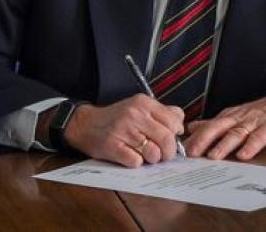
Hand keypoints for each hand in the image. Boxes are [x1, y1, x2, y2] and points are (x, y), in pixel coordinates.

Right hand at [62, 94, 184, 166]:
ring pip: (154, 154)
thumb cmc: (116, 119)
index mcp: (142, 103)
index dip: (174, 135)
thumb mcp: (138, 107)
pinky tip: (127, 154)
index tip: (166, 138)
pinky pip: (137, 162)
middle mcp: (133, 114)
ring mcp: (123, 130)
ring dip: (150, 159)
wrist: (85, 124)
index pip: (174, 123)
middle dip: (167, 153)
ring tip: (141, 153)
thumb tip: (181, 120)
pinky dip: (135, 162)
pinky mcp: (113, 146)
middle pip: (167, 140)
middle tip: (159, 153)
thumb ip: (162, 112)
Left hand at [186, 90, 265, 160]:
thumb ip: (216, 124)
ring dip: (223, 145)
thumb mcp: (238, 116)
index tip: (181, 148)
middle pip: (217, 127)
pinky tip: (244, 155)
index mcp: (230, 116)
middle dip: (203, 140)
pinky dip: (251, 146)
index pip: (208, 126)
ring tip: (212, 156)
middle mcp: (239, 117)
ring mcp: (255, 122)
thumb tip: (192, 128)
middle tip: (191, 153)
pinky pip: (260, 137)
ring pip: (236, 133)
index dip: (194, 137)